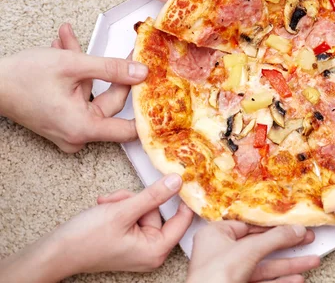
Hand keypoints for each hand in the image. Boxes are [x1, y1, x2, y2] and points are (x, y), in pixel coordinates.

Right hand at [0, 23, 147, 152]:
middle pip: (110, 102)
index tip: (158, 94)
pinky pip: (77, 95)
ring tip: (71, 41)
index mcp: (84, 127)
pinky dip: (74, 74)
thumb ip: (112, 68)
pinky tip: (64, 47)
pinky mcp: (60, 118)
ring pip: (91, 92)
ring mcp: (68, 127)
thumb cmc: (21, 78)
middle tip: (123, 51)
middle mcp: (77, 133)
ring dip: (86, 66)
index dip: (144, 110)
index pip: (129, 129)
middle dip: (111, 72)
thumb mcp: (74, 65)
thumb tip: (142, 73)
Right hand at [0, 174, 192, 280]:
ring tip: (107, 206)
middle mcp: (151, 251)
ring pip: (143, 208)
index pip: (182, 220)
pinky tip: (105, 209)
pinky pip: (133, 214)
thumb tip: (177, 182)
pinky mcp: (128, 239)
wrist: (55, 251)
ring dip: (125, 201)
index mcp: (156, 250)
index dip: (182, 198)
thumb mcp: (123, 211)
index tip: (184, 178)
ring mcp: (139, 245)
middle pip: (158, 210)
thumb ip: (153, 196)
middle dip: (136, 200)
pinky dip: (119, 208)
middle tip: (119, 200)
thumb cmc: (86, 238)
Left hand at [186, 221, 319, 281]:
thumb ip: (275, 238)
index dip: (274, 225)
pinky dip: (280, 280)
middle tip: (307, 239)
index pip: (250, 224)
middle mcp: (221, 252)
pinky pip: (262, 281)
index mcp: (215, 234)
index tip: (294, 224)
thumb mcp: (249, 250)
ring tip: (311, 261)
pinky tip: (296, 279)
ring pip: (265, 266)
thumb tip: (296, 229)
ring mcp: (229, 273)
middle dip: (287, 246)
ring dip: (289, 265)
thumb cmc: (214, 276)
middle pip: (261, 246)